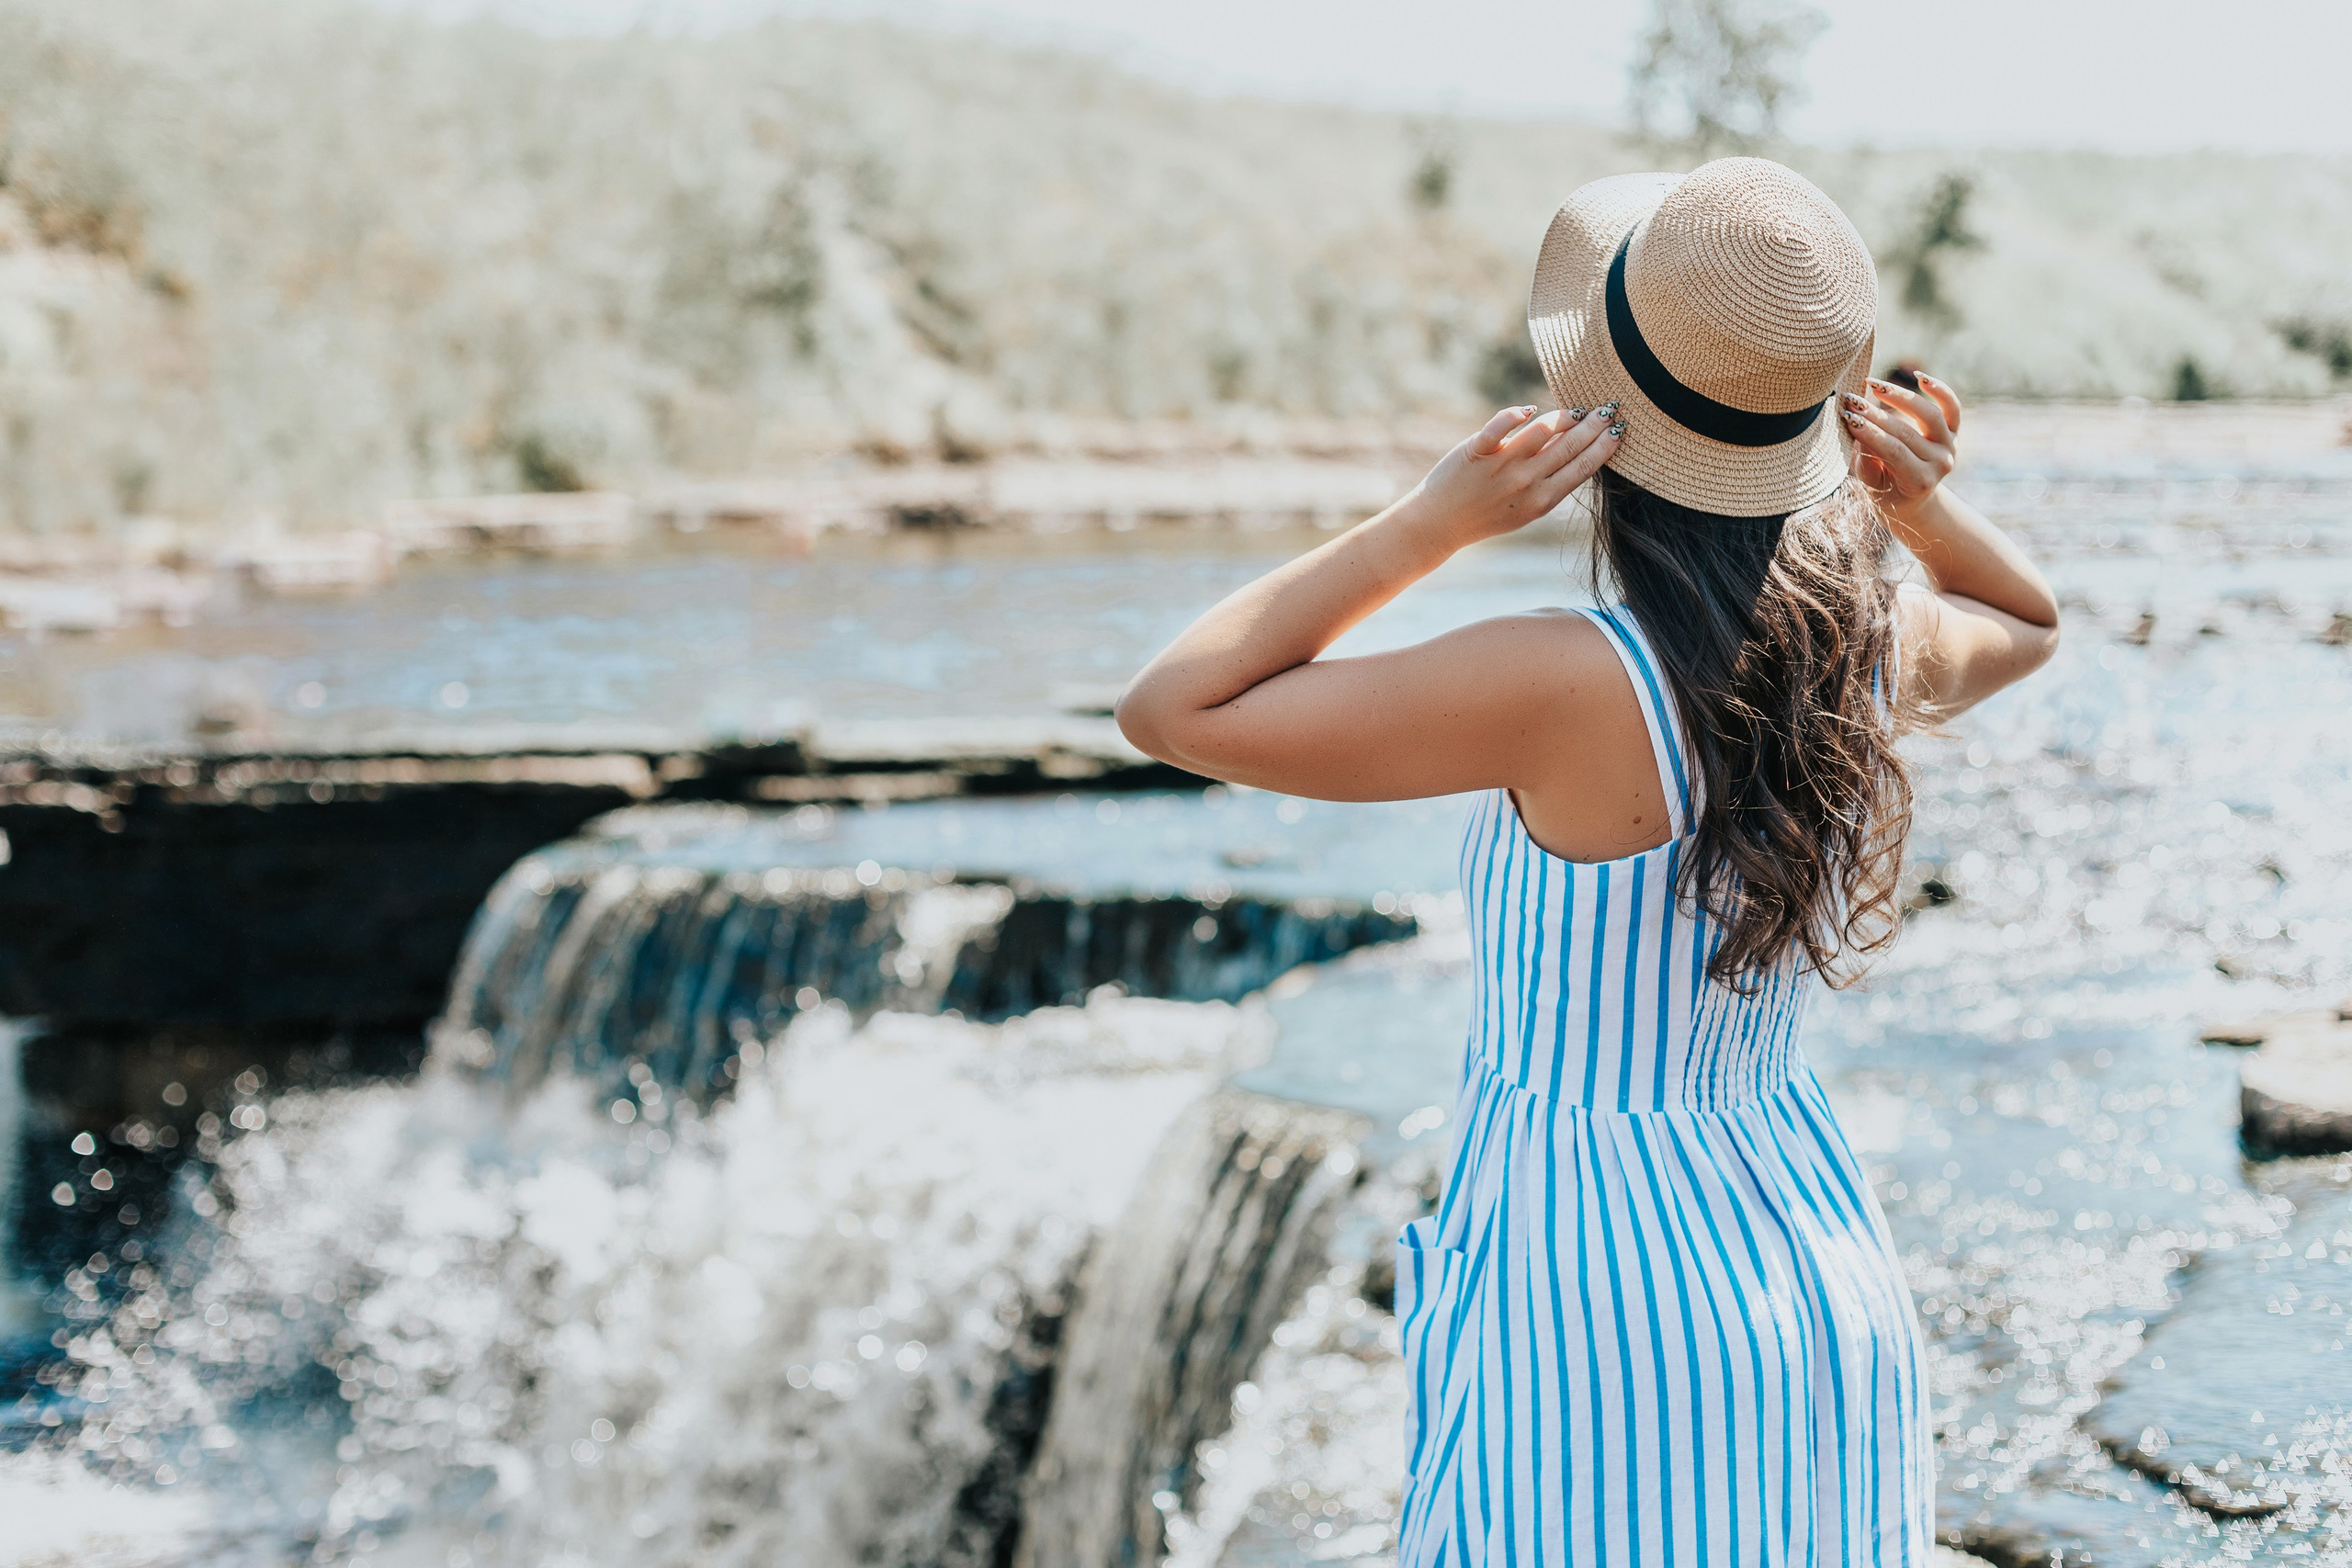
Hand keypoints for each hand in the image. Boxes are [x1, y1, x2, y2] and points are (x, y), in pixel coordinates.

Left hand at [1399, 403, 1621, 549]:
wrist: (1440, 523)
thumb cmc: (1486, 514)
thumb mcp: (1526, 508)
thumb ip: (1549, 482)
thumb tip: (1574, 445)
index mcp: (1542, 500)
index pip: (1582, 468)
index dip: (1603, 447)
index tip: (1619, 429)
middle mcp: (1525, 482)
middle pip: (1568, 447)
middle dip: (1593, 426)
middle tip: (1610, 408)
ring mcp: (1501, 466)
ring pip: (1541, 433)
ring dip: (1564, 416)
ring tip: (1578, 408)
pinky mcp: (1476, 451)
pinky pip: (1500, 427)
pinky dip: (1515, 414)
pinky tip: (1529, 410)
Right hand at [1844, 373, 1959, 519]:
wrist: (1912, 497)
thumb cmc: (1885, 490)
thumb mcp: (1871, 485)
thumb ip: (1866, 462)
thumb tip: (1857, 427)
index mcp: (1919, 481)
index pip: (1893, 451)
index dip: (1870, 433)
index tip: (1848, 417)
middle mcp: (1940, 463)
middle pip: (1907, 432)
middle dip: (1875, 415)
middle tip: (1851, 400)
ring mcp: (1950, 445)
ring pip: (1929, 415)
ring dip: (1899, 397)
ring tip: (1874, 385)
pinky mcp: (1954, 431)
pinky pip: (1952, 407)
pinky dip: (1940, 390)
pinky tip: (1919, 377)